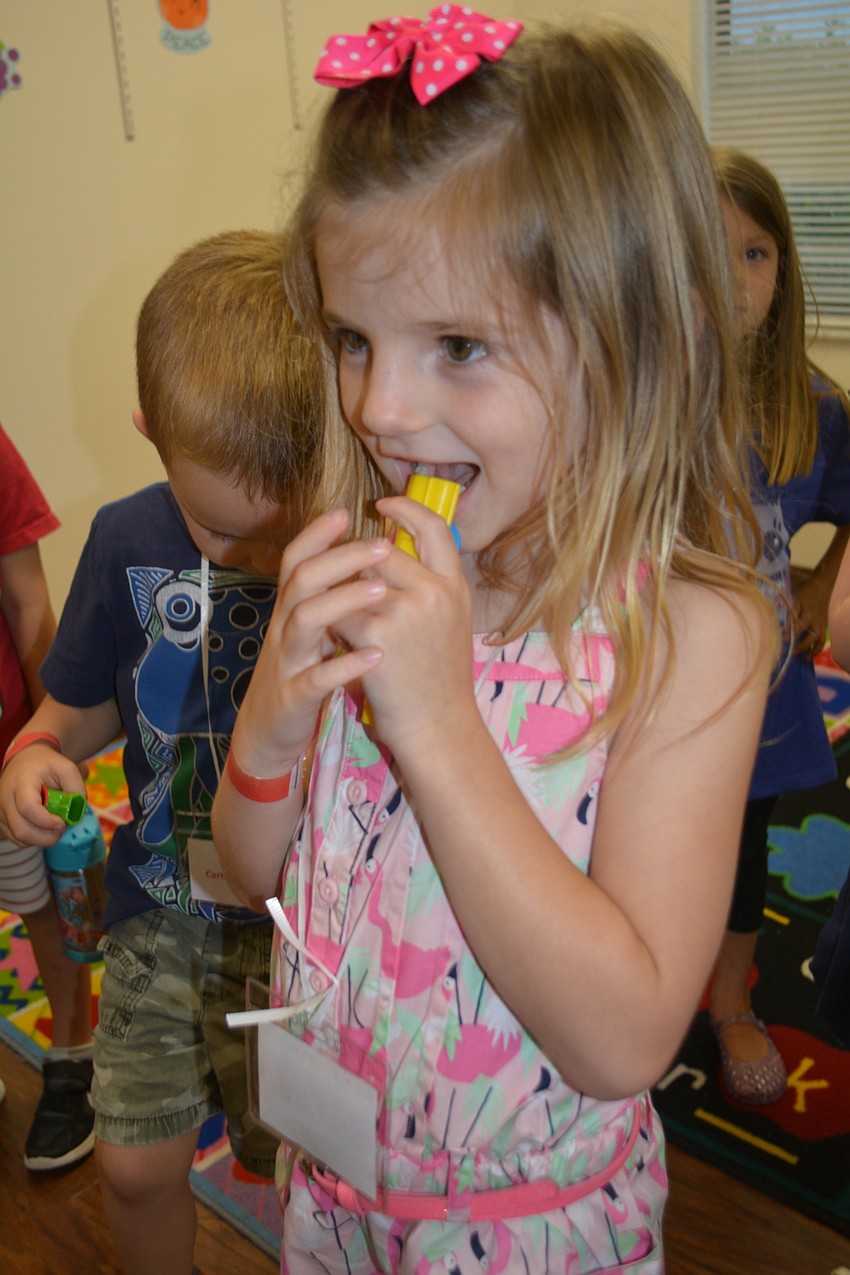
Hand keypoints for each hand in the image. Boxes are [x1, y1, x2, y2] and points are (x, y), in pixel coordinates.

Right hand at [0, 744, 85, 845]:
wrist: (24, 761)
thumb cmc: (46, 765)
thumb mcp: (66, 768)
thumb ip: (76, 787)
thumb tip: (76, 812)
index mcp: (21, 782)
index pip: (28, 807)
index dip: (46, 821)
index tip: (62, 824)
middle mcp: (6, 798)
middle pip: (21, 829)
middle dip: (46, 837)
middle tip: (62, 828)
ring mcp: (1, 810)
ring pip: (18, 837)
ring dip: (41, 839)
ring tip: (54, 826)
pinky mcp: (1, 820)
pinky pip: (16, 839)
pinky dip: (33, 839)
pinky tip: (43, 827)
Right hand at [229, 508, 391, 774]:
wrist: (267, 734)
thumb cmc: (298, 675)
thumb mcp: (308, 633)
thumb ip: (325, 600)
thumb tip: (360, 562)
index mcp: (289, 610)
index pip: (297, 561)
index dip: (317, 535)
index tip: (347, 513)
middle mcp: (283, 629)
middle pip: (302, 581)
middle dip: (340, 560)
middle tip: (382, 545)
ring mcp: (286, 662)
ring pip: (304, 622)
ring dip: (343, 602)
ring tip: (382, 590)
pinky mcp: (293, 698)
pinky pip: (316, 679)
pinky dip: (345, 666)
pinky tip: (376, 655)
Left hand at [333, 493, 474, 749]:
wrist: (438, 725)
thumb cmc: (440, 681)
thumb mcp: (451, 624)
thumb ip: (431, 588)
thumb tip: (395, 554)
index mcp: (455, 587)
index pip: (435, 528)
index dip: (407, 509)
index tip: (382, 504)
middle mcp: (435, 592)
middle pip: (382, 550)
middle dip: (355, 562)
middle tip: (340, 573)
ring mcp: (407, 611)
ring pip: (355, 577)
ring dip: (339, 590)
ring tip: (335, 609)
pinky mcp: (378, 633)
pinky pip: (340, 610)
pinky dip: (332, 618)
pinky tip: (331, 634)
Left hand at [790, 567, 828, 659]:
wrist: (821, 588)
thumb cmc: (801, 591)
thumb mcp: (790, 593)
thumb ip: (781, 603)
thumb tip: (764, 613)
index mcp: (801, 605)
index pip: (793, 617)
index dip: (788, 628)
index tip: (781, 637)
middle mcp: (811, 615)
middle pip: (804, 628)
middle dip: (796, 639)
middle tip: (787, 648)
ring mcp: (818, 622)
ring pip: (815, 637)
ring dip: (806, 647)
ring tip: (796, 655)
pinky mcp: (823, 627)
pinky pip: (821, 641)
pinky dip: (816, 650)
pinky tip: (807, 658)